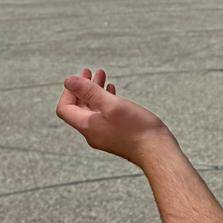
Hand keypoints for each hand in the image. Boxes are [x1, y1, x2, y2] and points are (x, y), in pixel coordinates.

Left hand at [55, 68, 174, 165]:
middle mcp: (92, 132)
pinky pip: (104, 115)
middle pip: (79, 108)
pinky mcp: (116, 135)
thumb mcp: (111, 104)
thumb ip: (89, 91)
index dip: (69, 91)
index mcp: (87, 126)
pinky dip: (105, 100)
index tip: (81, 78)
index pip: (65, 109)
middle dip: (83, 88)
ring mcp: (104, 134)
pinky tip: (113, 90)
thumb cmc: (137, 129)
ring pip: (93, 110)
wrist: (157, 151)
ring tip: (102, 76)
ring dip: (95, 92)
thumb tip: (68, 80)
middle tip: (90, 72)